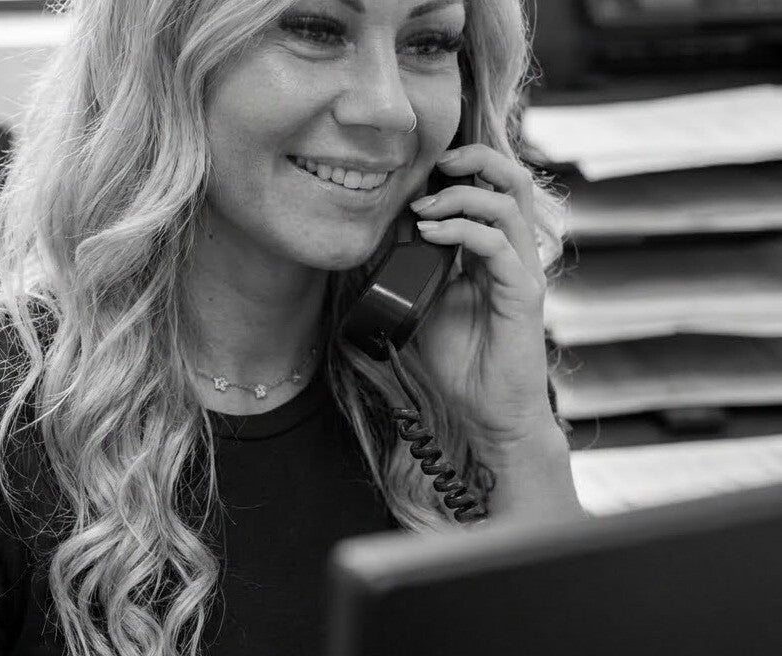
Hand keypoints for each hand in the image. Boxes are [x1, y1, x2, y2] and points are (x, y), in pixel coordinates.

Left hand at [409, 144, 556, 459]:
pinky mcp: (524, 294)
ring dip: (460, 195)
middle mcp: (514, 254)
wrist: (488, 413)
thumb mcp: (424, 300)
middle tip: (436, 164)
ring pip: (508, 202)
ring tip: (422, 208)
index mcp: (493, 251)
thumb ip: (415, 263)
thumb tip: (389, 226)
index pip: (491, 188)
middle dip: (474, 157)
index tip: (420, 169)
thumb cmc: (460, 363)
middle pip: (513, 179)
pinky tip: (430, 234)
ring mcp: (522, 271)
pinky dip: (462, 230)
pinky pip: (497, 244)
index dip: (462, 166)